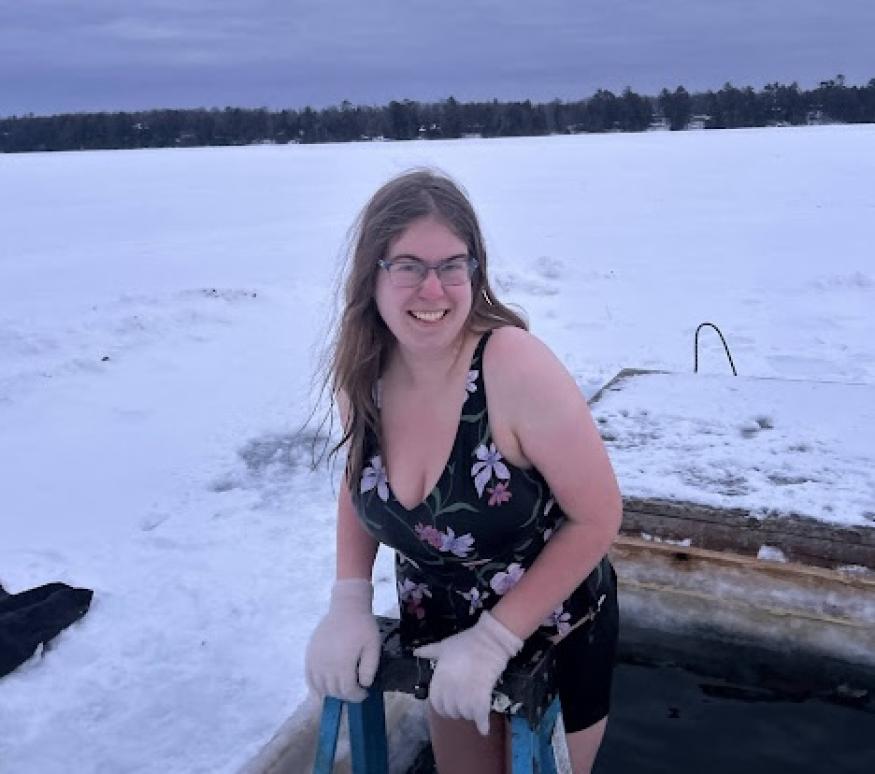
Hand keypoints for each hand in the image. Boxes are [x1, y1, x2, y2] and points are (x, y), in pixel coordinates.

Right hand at [304, 579, 380, 702]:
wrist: (346, 607)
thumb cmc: (362, 626)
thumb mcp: (373, 646)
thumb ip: (369, 668)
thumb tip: (363, 685)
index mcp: (342, 664)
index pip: (347, 691)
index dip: (357, 696)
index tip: (364, 693)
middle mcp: (325, 666)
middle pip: (334, 691)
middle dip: (346, 695)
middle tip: (355, 691)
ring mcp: (315, 661)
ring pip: (320, 688)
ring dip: (332, 692)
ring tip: (342, 688)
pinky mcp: (309, 655)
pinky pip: (309, 678)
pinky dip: (316, 687)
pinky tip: (324, 687)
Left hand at [413, 611, 522, 734]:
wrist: (489, 641)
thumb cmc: (465, 643)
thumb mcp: (444, 646)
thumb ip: (429, 651)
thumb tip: (415, 652)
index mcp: (439, 680)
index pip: (436, 704)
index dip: (443, 705)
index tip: (450, 701)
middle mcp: (449, 691)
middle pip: (451, 712)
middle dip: (457, 709)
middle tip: (465, 701)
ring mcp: (465, 696)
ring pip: (465, 715)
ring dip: (470, 713)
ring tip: (475, 705)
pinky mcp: (481, 698)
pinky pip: (479, 717)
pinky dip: (482, 724)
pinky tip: (483, 729)